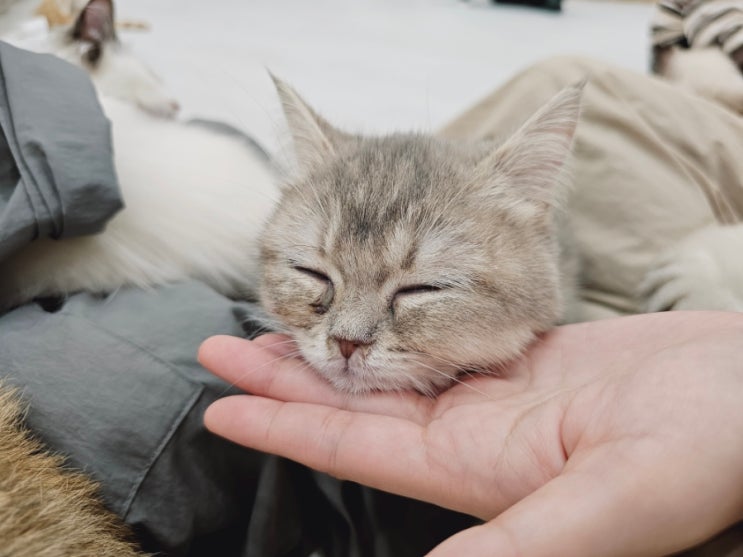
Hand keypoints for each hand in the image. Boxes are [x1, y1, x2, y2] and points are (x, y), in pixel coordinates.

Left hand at [200, 312, 742, 556]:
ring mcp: (494, 394)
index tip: (221, 409)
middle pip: (355, 406)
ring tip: (272, 325)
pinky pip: (434, 336)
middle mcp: (471, 436)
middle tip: (220, 347)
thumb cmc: (705, 453)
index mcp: (476, 472)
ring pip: (388, 366)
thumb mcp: (614, 505)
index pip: (353, 450)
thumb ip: (523, 546)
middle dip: (285, 379)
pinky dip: (391, 321)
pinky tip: (365, 309)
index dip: (283, 430)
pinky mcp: (520, 358)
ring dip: (330, 347)